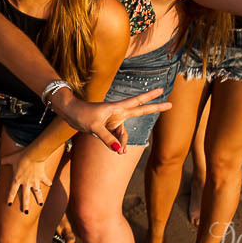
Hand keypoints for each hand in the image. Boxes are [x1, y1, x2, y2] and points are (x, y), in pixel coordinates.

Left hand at [0, 145, 52, 213]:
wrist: (33, 155)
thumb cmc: (21, 156)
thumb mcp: (10, 158)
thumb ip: (5, 160)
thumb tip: (0, 160)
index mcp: (17, 179)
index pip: (12, 191)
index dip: (10, 198)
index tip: (9, 204)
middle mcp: (26, 183)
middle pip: (25, 197)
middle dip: (26, 205)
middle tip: (26, 212)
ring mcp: (35, 181)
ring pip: (37, 193)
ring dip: (39, 199)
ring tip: (40, 204)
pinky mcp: (42, 177)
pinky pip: (45, 181)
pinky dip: (48, 182)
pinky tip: (50, 185)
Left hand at [52, 88, 170, 153]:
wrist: (71, 114)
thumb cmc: (82, 115)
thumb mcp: (94, 128)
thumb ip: (108, 139)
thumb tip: (120, 150)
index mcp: (116, 108)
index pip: (136, 102)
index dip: (150, 97)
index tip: (162, 90)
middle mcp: (118, 113)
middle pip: (140, 111)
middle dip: (154, 108)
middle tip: (170, 104)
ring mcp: (115, 120)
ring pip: (126, 134)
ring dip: (124, 143)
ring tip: (120, 152)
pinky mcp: (110, 126)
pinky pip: (119, 138)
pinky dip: (119, 144)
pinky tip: (118, 151)